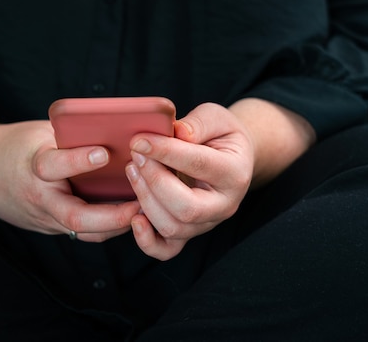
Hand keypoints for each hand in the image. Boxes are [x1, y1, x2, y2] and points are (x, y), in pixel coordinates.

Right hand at [0, 120, 140, 240]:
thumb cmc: (16, 146)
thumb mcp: (39, 133)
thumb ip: (71, 136)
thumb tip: (116, 131)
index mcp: (31, 167)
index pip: (51, 166)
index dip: (77, 160)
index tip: (104, 153)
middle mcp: (38, 198)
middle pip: (74, 217)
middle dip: (112, 215)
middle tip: (142, 203)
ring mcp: (44, 218)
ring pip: (84, 232)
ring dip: (117, 224)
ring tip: (146, 210)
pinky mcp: (50, 227)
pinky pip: (83, 231)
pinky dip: (108, 224)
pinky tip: (131, 212)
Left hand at [125, 103, 254, 259]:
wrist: (231, 158)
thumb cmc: (221, 135)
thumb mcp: (217, 117)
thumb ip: (199, 123)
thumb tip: (178, 132)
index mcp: (235, 173)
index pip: (199, 165)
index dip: (165, 152)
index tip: (139, 140)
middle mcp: (224, 205)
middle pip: (186, 207)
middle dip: (154, 181)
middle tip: (136, 156)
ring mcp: (207, 223)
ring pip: (173, 227)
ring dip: (145, 200)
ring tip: (132, 170)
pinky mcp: (189, 233)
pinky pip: (167, 250)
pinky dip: (146, 241)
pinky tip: (134, 218)